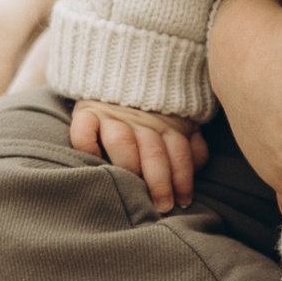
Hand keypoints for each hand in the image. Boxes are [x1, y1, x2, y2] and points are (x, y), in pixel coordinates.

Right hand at [69, 100, 207, 215]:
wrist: (121, 74)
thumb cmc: (155, 112)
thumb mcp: (181, 122)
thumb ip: (191, 143)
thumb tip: (198, 165)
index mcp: (168, 124)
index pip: (179, 152)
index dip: (183, 178)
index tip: (183, 202)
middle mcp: (142, 121)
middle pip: (154, 152)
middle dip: (160, 182)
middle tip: (162, 206)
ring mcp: (113, 117)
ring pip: (122, 142)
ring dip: (130, 166)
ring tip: (131, 189)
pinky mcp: (87, 112)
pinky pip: (84, 130)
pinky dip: (86, 145)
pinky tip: (93, 161)